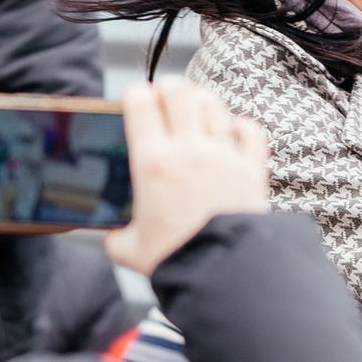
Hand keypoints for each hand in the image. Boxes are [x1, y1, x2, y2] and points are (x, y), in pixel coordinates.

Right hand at [104, 79, 270, 276]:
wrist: (222, 273)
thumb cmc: (176, 260)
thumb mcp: (130, 248)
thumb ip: (115, 235)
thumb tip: (109, 235)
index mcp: (153, 163)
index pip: (141, 103)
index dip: (136, 94)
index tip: (136, 100)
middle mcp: (189, 151)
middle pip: (179, 92)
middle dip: (169, 88)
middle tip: (166, 96)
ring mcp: (224, 156)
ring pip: (214, 105)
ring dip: (202, 101)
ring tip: (196, 108)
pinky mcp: (252, 169)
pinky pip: (252, 131)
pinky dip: (242, 125)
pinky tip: (234, 131)